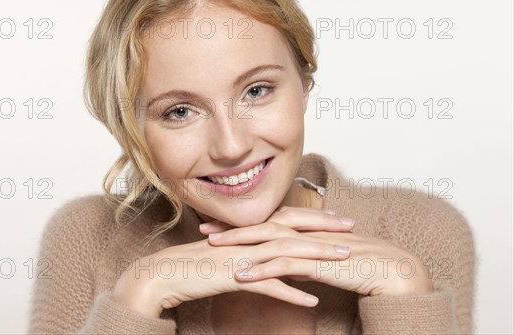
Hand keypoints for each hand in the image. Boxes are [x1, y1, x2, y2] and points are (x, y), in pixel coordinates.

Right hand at [111, 208, 354, 317]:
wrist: (166, 272)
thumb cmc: (196, 264)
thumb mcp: (228, 252)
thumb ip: (251, 250)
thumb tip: (273, 257)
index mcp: (248, 231)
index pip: (287, 219)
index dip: (314, 217)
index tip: (338, 218)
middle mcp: (248, 239)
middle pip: (293, 230)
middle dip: (325, 229)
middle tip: (352, 229)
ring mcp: (243, 257)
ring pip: (286, 253)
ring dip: (318, 257)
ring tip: (345, 260)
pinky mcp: (235, 277)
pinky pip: (268, 285)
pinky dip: (292, 294)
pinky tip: (313, 301)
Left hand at [206, 206, 433, 296]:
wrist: (395, 272)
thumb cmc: (365, 266)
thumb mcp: (328, 262)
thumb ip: (308, 261)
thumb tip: (291, 268)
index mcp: (309, 228)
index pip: (271, 220)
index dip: (244, 222)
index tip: (220, 224)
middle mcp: (308, 231)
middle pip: (263, 224)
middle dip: (233, 227)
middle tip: (205, 229)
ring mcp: (313, 245)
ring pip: (269, 240)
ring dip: (240, 244)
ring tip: (214, 248)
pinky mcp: (320, 262)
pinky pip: (286, 265)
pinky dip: (262, 269)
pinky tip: (242, 276)